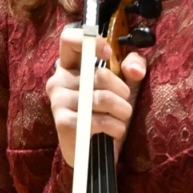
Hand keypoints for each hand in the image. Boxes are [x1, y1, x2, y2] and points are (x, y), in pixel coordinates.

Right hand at [47, 25, 148, 165]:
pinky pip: (100, 120)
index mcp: (70, 67)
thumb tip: (133, 70)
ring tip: (122, 118)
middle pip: (100, 74)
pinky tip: (113, 131)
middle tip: (125, 103)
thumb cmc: (108, 113)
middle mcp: (58, 81)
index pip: (69, 40)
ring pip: (103, 98)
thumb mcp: (124, 84)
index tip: (109, 53)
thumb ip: (133, 65)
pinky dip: (115, 127)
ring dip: (122, 111)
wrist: (95, 153)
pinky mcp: (64, 122)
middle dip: (123, 90)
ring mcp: (58, 102)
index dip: (91, 40)